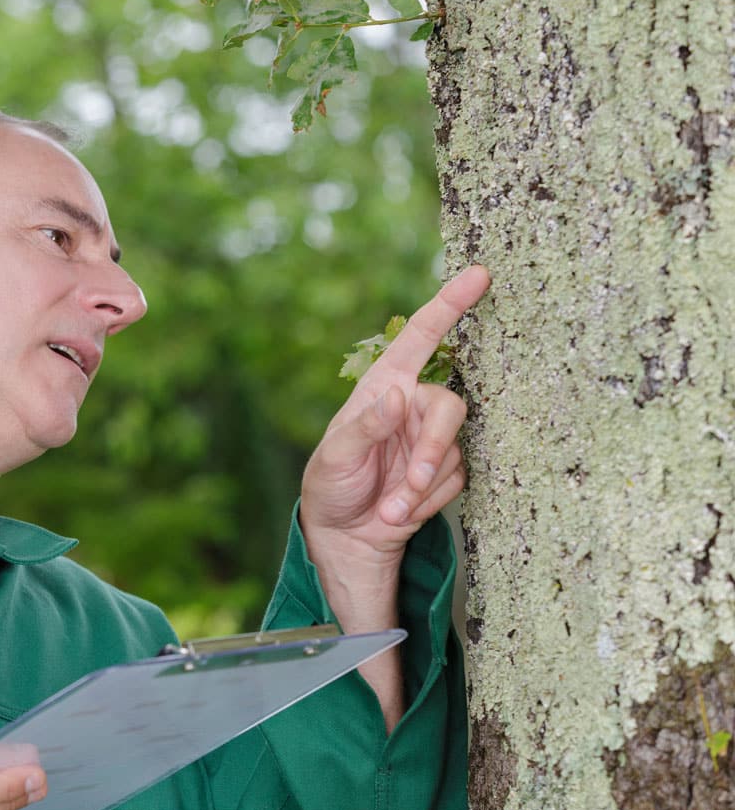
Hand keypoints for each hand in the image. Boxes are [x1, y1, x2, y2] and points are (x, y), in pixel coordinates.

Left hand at [300, 265, 490, 618]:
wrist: (345, 534)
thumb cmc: (330, 484)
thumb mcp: (334, 455)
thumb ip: (365, 426)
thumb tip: (399, 395)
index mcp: (383, 386)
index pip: (421, 338)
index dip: (449, 305)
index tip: (478, 274)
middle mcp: (412, 405)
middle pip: (449, 408)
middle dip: (433, 447)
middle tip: (411, 483)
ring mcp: (431, 438)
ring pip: (454, 450)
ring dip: (423, 486)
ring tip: (389, 508)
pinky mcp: (445, 469)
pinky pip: (458, 479)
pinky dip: (427, 501)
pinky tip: (399, 511)